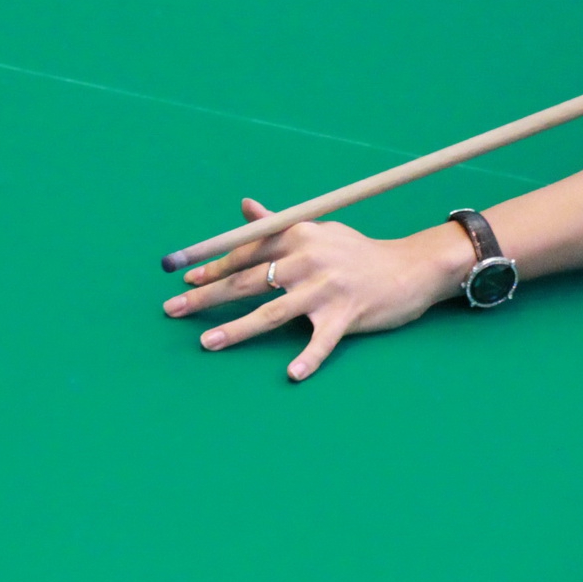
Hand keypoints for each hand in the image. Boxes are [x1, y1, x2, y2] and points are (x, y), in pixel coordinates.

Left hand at [162, 199, 474, 379]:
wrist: (408, 269)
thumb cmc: (356, 253)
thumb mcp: (318, 231)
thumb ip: (277, 224)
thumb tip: (243, 206)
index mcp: (299, 236)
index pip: (246, 251)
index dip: (213, 266)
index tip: (185, 278)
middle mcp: (309, 259)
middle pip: (248, 281)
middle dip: (206, 296)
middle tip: (173, 309)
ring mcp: (327, 288)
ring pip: (272, 313)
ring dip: (236, 330)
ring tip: (206, 342)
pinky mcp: (347, 315)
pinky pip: (322, 341)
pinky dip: (308, 358)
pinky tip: (292, 375)